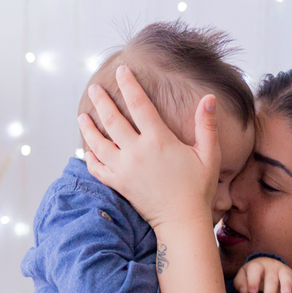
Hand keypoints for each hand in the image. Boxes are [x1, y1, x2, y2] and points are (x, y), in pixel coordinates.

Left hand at [77, 65, 218, 231]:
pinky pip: (97, 168)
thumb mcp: (209, 155)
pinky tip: (87, 149)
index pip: (139, 104)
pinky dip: (90, 157)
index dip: (129, 85)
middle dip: (102, 100)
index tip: (122, 71)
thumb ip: (206, 125)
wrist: (182, 222)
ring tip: (82, 116)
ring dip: (88, 127)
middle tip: (94, 87)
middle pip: (112, 119)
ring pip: (99, 143)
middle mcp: (137, 152)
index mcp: (159, 140)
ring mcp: (124, 169)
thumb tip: (208, 97)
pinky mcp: (119, 185)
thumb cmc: (198, 189)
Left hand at [234, 257, 291, 292]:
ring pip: (286, 276)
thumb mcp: (242, 276)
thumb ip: (240, 283)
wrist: (264, 266)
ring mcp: (283, 269)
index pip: (255, 270)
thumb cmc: (252, 274)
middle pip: (271, 278)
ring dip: (287, 285)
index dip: (253, 281)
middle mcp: (271, 266)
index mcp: (257, 265)